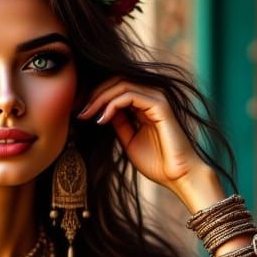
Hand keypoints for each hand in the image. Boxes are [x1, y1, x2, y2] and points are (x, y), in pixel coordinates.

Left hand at [76, 78, 210, 204]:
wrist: (178, 176)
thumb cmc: (157, 162)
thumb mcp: (129, 140)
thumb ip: (118, 123)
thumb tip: (100, 110)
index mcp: (145, 103)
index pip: (117, 87)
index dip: (95, 95)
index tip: (78, 110)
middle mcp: (152, 96)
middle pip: (116, 80)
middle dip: (93, 94)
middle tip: (78, 110)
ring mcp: (158, 98)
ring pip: (121, 84)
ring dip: (99, 98)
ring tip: (86, 114)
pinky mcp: (160, 105)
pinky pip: (130, 95)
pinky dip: (112, 104)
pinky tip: (102, 119)